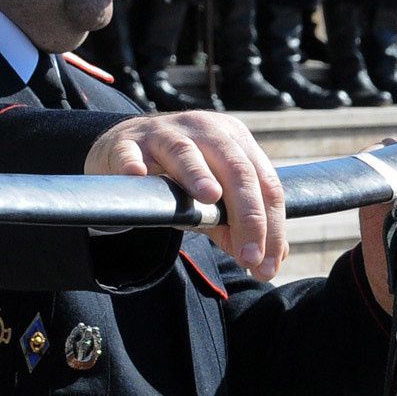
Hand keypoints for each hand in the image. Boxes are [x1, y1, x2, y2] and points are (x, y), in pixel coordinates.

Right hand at [86, 111, 287, 279]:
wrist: (126, 150)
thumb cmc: (177, 177)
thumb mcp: (211, 200)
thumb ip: (236, 225)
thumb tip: (269, 260)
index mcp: (234, 140)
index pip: (264, 182)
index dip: (271, 225)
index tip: (267, 265)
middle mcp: (204, 130)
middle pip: (236, 169)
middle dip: (248, 215)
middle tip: (249, 256)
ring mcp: (163, 134)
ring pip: (186, 153)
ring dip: (198, 175)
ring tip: (210, 196)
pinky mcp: (126, 143)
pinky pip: (130, 153)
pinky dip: (133, 163)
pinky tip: (138, 175)